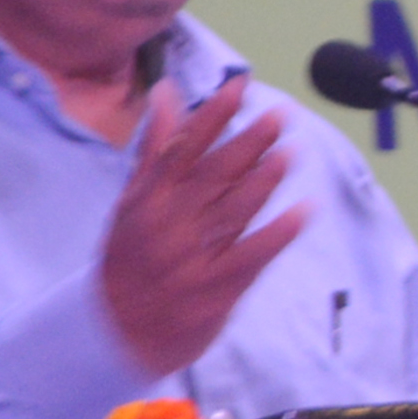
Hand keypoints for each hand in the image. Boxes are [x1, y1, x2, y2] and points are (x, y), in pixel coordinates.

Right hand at [100, 78, 309, 376]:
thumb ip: (156, 148)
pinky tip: (303, 212)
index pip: (183, 148)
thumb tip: (167, 91)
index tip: (241, 85)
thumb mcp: (132, 201)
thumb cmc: (128, 258)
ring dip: (264, 181)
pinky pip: (250, 256)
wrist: (114, 333)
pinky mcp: (215, 290)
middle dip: (249, 142)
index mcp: (149, 198)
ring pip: (232, 212)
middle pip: (213, 176)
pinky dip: (277, 234)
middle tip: (282, 114)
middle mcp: (169, 223)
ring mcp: (192, 257)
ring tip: (292, 152)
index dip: (213, 115)